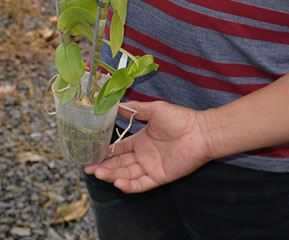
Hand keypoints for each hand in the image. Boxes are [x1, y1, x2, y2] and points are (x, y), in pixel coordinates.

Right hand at [85, 100, 213, 192]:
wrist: (200, 132)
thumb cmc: (180, 119)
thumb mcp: (154, 109)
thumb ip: (135, 109)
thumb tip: (116, 104)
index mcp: (141, 141)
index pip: (118, 149)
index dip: (105, 152)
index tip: (90, 153)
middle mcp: (144, 156)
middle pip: (119, 164)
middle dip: (103, 166)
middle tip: (88, 168)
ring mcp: (151, 167)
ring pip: (127, 174)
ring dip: (112, 175)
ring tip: (98, 174)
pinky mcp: (159, 177)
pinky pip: (141, 184)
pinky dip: (129, 185)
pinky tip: (117, 182)